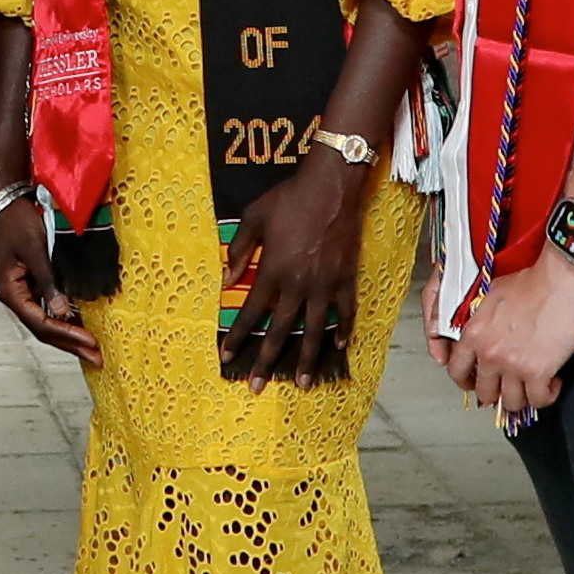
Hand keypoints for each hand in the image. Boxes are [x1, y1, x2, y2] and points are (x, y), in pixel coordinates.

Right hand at [0, 190, 97, 362]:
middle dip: (70, 344)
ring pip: (47, 320)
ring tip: (92, 349)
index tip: (90, 342)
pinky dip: (66, 317)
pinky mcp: (33, 283)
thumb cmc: (19, 221)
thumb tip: (62, 313)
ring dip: (69, 334)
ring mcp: (23, 291)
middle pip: (43, 329)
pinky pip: (50, 306)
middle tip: (96, 358)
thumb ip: (49, 282)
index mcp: (10, 291)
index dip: (66, 335)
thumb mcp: (36, 250)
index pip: (40, 323)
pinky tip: (82, 325)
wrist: (9, 200)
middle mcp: (15, 296)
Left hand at [222, 159, 367, 384]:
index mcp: (272, 271)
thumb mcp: (254, 217)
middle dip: (267, 361)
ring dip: (308, 360)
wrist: (332, 186)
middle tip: (257, 387)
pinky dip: (343, 331)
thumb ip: (239, 250)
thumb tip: (227, 279)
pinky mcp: (346, 278)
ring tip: (304, 384)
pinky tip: (338, 347)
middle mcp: (297, 285)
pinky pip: (345, 312)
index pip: (250, 313)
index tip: (227, 357)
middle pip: (279, 332)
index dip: (237, 337)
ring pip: (314, 331)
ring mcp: (325, 285)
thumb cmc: (289, 198)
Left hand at [453, 253, 573, 425]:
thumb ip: (482, 320)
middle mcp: (489, 352)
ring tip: (533, 386)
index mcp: (474, 333)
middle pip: (484, 393)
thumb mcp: (492, 295)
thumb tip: (484, 334)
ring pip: (511, 402)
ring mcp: (512, 365)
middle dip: (497, 393)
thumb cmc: (534, 281)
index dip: (467, 381)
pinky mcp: (538, 372)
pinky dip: (547, 395)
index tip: (477, 382)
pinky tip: (553, 383)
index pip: (457, 370)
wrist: (562, 278)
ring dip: (523, 397)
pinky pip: (539, 400)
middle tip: (509, 388)